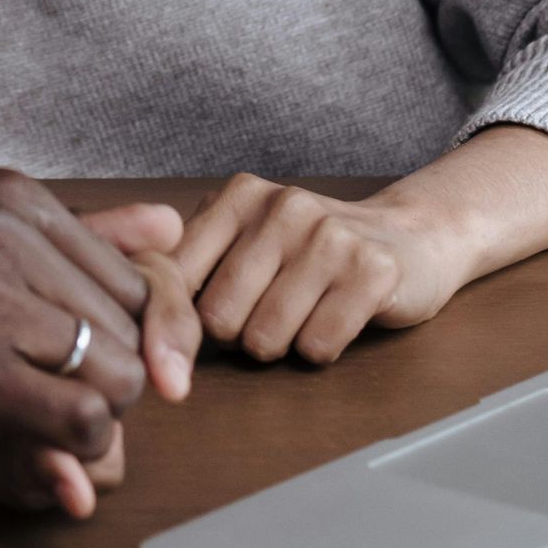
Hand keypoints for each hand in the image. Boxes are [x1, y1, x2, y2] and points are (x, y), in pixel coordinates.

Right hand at [0, 167, 198, 515]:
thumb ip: (82, 241)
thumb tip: (175, 227)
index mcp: (7, 193)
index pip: (137, 280)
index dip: (124, 341)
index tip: (68, 365)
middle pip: (133, 332)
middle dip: (100, 381)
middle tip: (20, 386)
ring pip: (120, 379)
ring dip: (83, 418)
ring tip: (7, 402)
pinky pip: (86, 424)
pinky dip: (68, 450)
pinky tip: (6, 432)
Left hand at [171, 131, 547, 366]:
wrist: (411, 235)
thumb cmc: (312, 250)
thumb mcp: (248, 237)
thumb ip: (194, 261)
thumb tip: (135, 313)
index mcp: (239, 197)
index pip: (173, 276)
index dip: (174, 319)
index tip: (183, 338)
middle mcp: (282, 208)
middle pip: (218, 318)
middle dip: (236, 337)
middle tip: (266, 318)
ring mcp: (330, 237)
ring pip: (266, 338)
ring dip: (281, 346)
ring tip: (303, 316)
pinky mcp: (373, 271)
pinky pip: (317, 347)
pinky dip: (320, 350)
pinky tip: (336, 321)